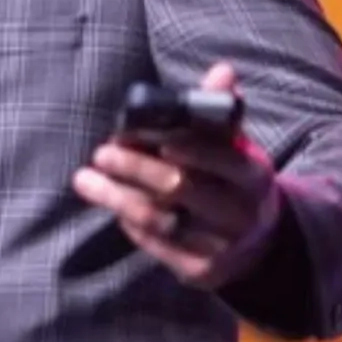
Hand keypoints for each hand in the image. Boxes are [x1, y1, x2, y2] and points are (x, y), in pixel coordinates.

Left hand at [72, 62, 281, 288]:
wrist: (256, 242)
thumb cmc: (229, 178)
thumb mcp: (233, 146)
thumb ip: (217, 111)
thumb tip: (223, 70)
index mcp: (253, 177)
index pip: (222, 158)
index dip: (190, 147)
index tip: (157, 137)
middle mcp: (242, 215)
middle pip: (182, 188)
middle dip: (137, 168)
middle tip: (101, 152)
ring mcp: (222, 247)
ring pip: (162, 221)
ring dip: (117, 197)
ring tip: (85, 180)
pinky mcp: (201, 272)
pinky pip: (158, 246)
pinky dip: (130, 224)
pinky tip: (111, 204)